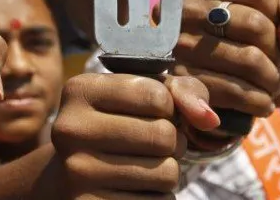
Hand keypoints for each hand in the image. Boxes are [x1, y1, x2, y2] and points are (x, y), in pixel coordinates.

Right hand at [52, 73, 217, 198]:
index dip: (167, 107)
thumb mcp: (139, 97)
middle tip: (149, 144)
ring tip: (140, 165)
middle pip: (163, 134)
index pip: (156, 95)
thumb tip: (209, 119)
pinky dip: (157, 197)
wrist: (71, 175)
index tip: (147, 112)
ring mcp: (77, 170)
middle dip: (170, 141)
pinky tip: (132, 189)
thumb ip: (180, 91)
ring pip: (166, 172)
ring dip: (166, 171)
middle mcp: (70, 128)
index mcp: (78, 91)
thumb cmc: (117, 126)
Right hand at [176, 0, 279, 117]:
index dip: (278, 12)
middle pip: (256, 24)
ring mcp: (181, 45)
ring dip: (272, 79)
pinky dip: (256, 101)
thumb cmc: (238, 42)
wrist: (197, 81)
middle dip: (276, 49)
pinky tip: (261, 102)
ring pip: (251, 59)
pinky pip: (233, 90)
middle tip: (274, 62)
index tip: (274, 27)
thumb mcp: (256, 11)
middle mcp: (186, 11)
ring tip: (270, 83)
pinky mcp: (181, 79)